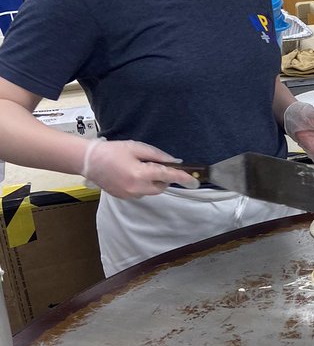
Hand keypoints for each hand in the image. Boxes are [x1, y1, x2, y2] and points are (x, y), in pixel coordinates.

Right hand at [81, 138, 196, 197]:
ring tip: (138, 168)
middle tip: (153, 164)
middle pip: (161, 186)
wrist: (89, 161)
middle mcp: (137, 188)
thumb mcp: (136, 148)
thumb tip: (174, 162)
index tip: (193, 181)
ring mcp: (130, 195)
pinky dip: (142, 185)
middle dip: (162, 177)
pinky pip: (141, 192)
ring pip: (151, 191)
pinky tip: (130, 174)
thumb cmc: (112, 151)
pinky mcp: (124, 197)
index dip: (182, 178)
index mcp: (140, 174)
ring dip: (152, 181)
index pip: (167, 176)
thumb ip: (157, 156)